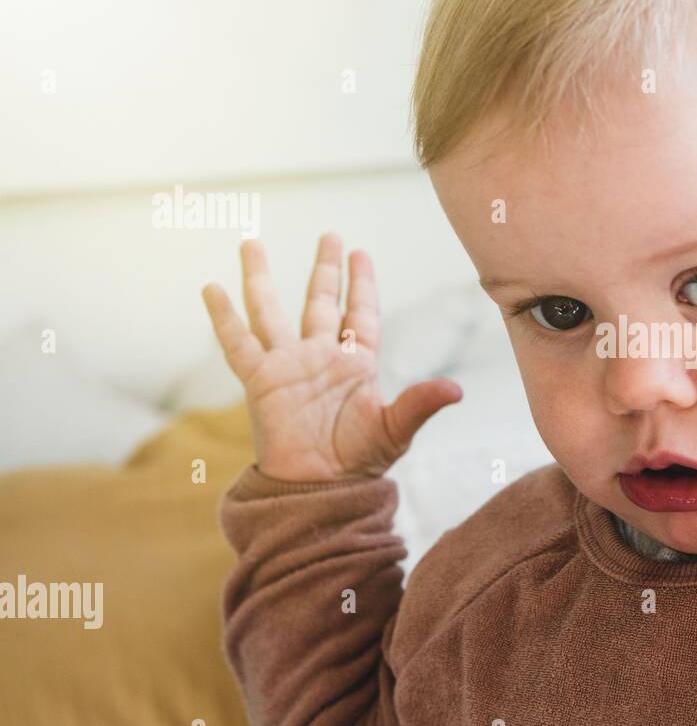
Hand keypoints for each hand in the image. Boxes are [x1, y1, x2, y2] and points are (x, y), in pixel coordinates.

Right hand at [200, 234, 461, 482]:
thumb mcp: (395, 430)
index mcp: (356, 365)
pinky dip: (224, 317)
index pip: (360, 314)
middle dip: (325, 270)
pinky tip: (211, 289)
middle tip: (329, 235)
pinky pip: (238, 343)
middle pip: (321, 302)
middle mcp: (320, 358)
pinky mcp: (260, 381)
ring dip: (262, 278)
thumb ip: (420, 404)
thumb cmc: (359, 463)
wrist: (321, 490)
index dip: (361, 285)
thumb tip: (457, 390)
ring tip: (251, 244)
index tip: (361, 253)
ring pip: (272, 311)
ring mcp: (288, 366)